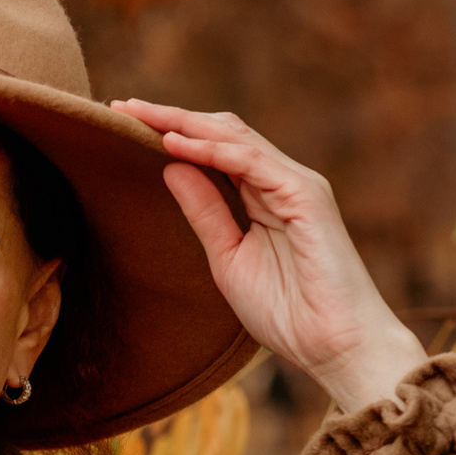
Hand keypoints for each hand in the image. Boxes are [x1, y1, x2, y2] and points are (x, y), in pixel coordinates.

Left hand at [112, 100, 429, 413]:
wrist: (335, 346)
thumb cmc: (288, 311)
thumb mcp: (227, 257)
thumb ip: (204, 212)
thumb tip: (171, 168)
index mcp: (264, 197)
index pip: (213, 150)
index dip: (171, 133)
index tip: (123, 123)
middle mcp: (281, 182)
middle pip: (222, 133)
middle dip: (171, 117)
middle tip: (121, 107)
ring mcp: (296, 185)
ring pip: (234, 138)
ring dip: (183, 123)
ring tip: (138, 114)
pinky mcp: (306, 196)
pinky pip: (251, 163)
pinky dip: (210, 150)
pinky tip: (172, 144)